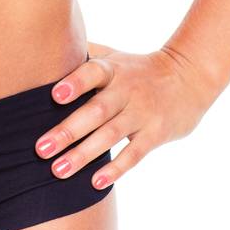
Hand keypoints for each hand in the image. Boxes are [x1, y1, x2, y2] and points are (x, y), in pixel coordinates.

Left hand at [33, 41, 222, 189]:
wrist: (189, 77)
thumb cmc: (137, 68)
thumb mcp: (113, 55)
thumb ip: (83, 54)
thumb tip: (43, 47)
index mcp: (113, 70)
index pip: (93, 72)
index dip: (75, 82)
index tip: (54, 95)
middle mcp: (127, 90)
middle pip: (95, 111)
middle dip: (67, 131)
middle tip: (40, 149)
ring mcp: (143, 113)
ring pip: (110, 135)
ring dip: (83, 154)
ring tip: (58, 170)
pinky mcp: (156, 134)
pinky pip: (134, 154)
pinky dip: (116, 168)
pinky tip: (95, 182)